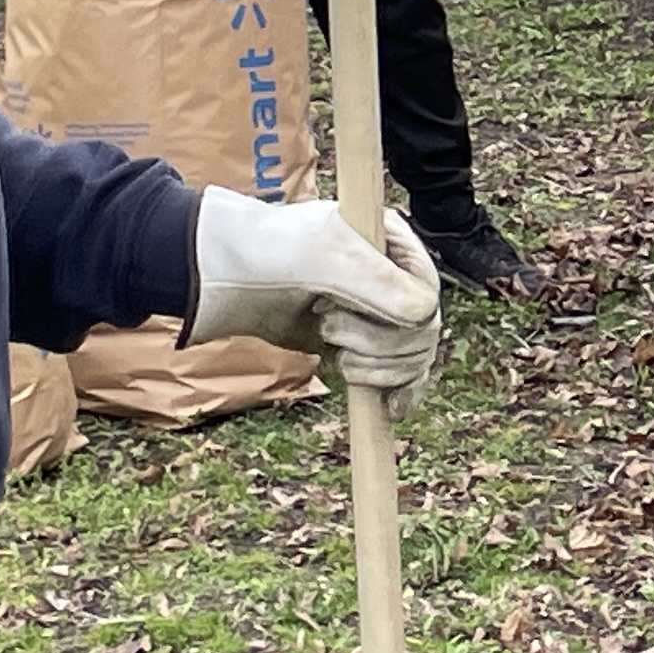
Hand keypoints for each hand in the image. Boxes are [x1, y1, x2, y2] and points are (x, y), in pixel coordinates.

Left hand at [187, 190, 442, 396]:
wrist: (226, 277)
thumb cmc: (272, 252)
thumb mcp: (326, 258)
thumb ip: (380, 283)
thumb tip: (424, 317)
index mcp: (393, 244)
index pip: (427, 292)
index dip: (400, 315)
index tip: (356, 312)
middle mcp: (393, 277)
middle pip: (422, 332)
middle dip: (379, 344)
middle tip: (329, 328)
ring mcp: (379, 312)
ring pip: (412, 357)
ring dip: (376, 367)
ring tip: (333, 349)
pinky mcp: (363, 345)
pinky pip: (402, 377)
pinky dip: (399, 394)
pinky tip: (390, 408)